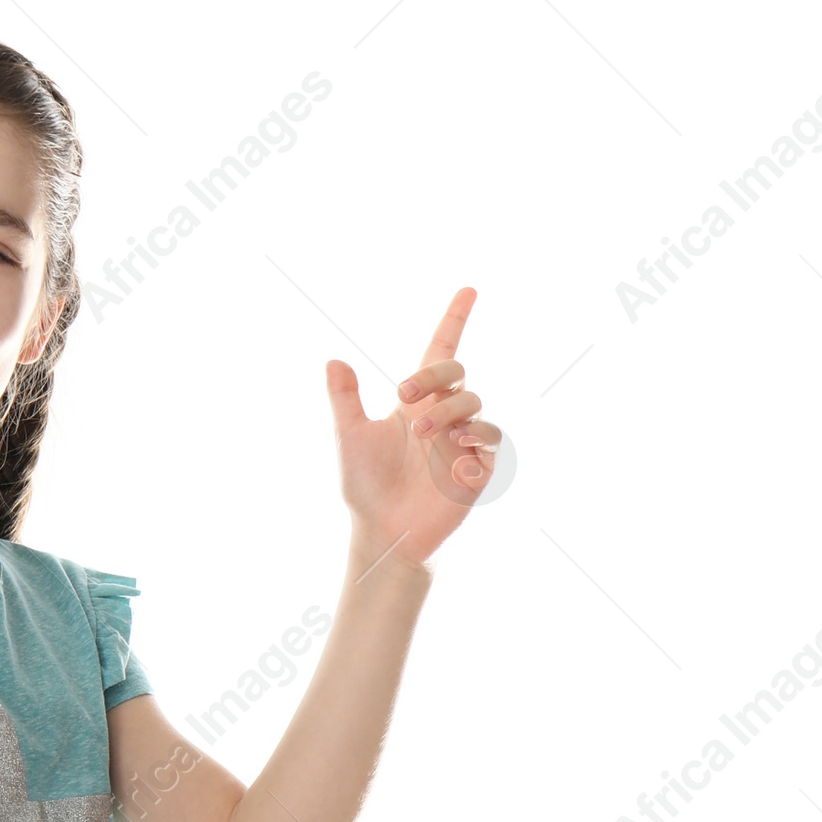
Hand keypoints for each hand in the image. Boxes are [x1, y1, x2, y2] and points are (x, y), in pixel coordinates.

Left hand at [326, 288, 501, 572]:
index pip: (441, 352)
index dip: (455, 320)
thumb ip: (345, 399)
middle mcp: (444, 418)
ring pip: (476, 407)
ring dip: (452, 413)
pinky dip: (473, 454)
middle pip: (459, 376)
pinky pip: (489, 450)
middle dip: (436, 378)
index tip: (468, 289)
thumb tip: (332, 360)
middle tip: (406, 398)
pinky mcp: (475, 473)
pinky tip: (452, 471)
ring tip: (423, 434)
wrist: (382, 532)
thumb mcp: (350, 437)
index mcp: (417, 403)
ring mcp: (462, 444)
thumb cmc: (365, 487)